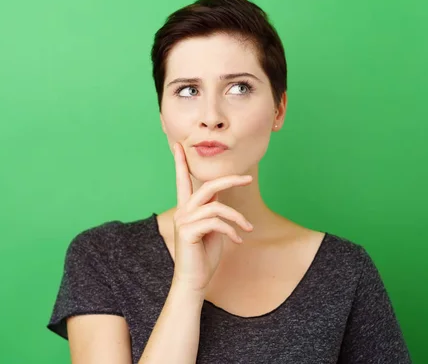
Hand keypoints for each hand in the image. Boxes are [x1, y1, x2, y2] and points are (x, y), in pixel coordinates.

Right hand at [171, 142, 253, 292]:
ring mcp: (184, 221)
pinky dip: (232, 230)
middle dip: (229, 180)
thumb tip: (219, 196)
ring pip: (216, 207)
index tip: (178, 146)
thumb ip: (213, 211)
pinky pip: (216, 223)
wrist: (194, 281)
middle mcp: (183, 211)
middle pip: (207, 186)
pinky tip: (238, 240)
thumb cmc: (204, 256)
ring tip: (248, 228)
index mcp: (187, 209)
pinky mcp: (189, 232)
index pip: (182, 180)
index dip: (181, 163)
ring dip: (237, 218)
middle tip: (249, 178)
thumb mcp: (212, 229)